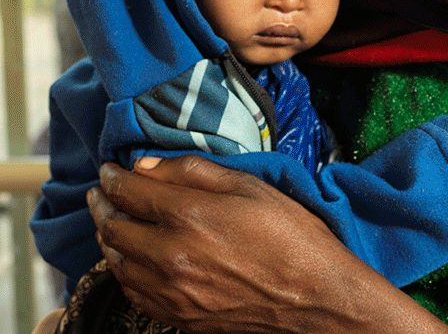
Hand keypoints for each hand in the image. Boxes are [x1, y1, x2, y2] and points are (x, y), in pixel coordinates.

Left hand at [88, 156, 447, 332]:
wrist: (312, 296)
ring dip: (108, 237)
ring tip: (111, 222)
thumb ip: (194, 171)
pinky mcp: (174, 316)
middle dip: (103, 204)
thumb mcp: (249, 186)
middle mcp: (169, 255)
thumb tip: (146, 166)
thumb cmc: (288, 235)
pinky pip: (131, 291)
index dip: (114, 177)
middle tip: (101, 192)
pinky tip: (129, 259)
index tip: (109, 169)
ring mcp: (168, 291)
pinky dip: (122, 270)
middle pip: (115, 226)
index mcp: (189, 216)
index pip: (130, 191)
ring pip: (116, 261)